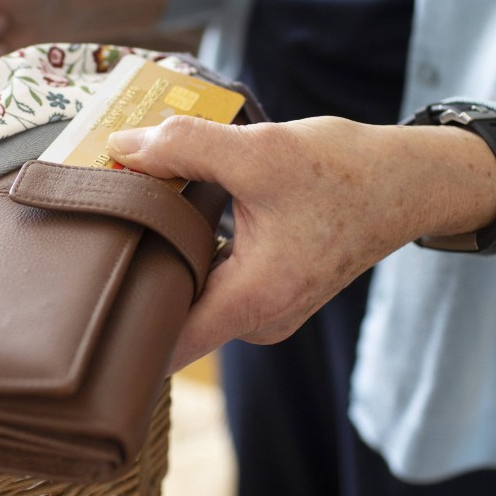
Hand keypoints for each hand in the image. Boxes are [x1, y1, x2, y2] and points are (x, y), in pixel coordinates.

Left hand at [107, 116, 495, 370]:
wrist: (408, 181)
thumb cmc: (346, 174)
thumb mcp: (260, 152)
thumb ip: (185, 149)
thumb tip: (122, 150)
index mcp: (253, 302)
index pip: (165, 347)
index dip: (121, 329)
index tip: (87, 292)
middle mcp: (257, 318)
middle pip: (172, 315)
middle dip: (136, 274)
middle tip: (98, 226)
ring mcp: (264, 307)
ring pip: (192, 292)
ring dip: (164, 254)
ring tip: (130, 210)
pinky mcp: (269, 288)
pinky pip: (213, 278)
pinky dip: (191, 247)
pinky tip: (172, 209)